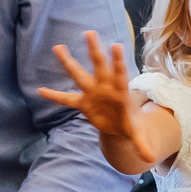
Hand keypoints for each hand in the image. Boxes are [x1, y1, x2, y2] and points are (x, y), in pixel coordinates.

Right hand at [43, 31, 158, 168]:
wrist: (122, 126)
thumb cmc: (130, 125)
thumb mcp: (137, 135)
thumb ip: (142, 144)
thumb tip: (150, 158)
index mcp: (120, 92)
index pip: (120, 74)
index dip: (118, 61)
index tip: (116, 45)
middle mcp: (105, 88)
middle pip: (99, 66)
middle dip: (94, 50)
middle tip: (90, 33)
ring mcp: (92, 93)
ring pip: (79, 74)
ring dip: (69, 61)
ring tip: (58, 47)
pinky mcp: (83, 102)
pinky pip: (66, 99)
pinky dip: (54, 96)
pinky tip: (41, 90)